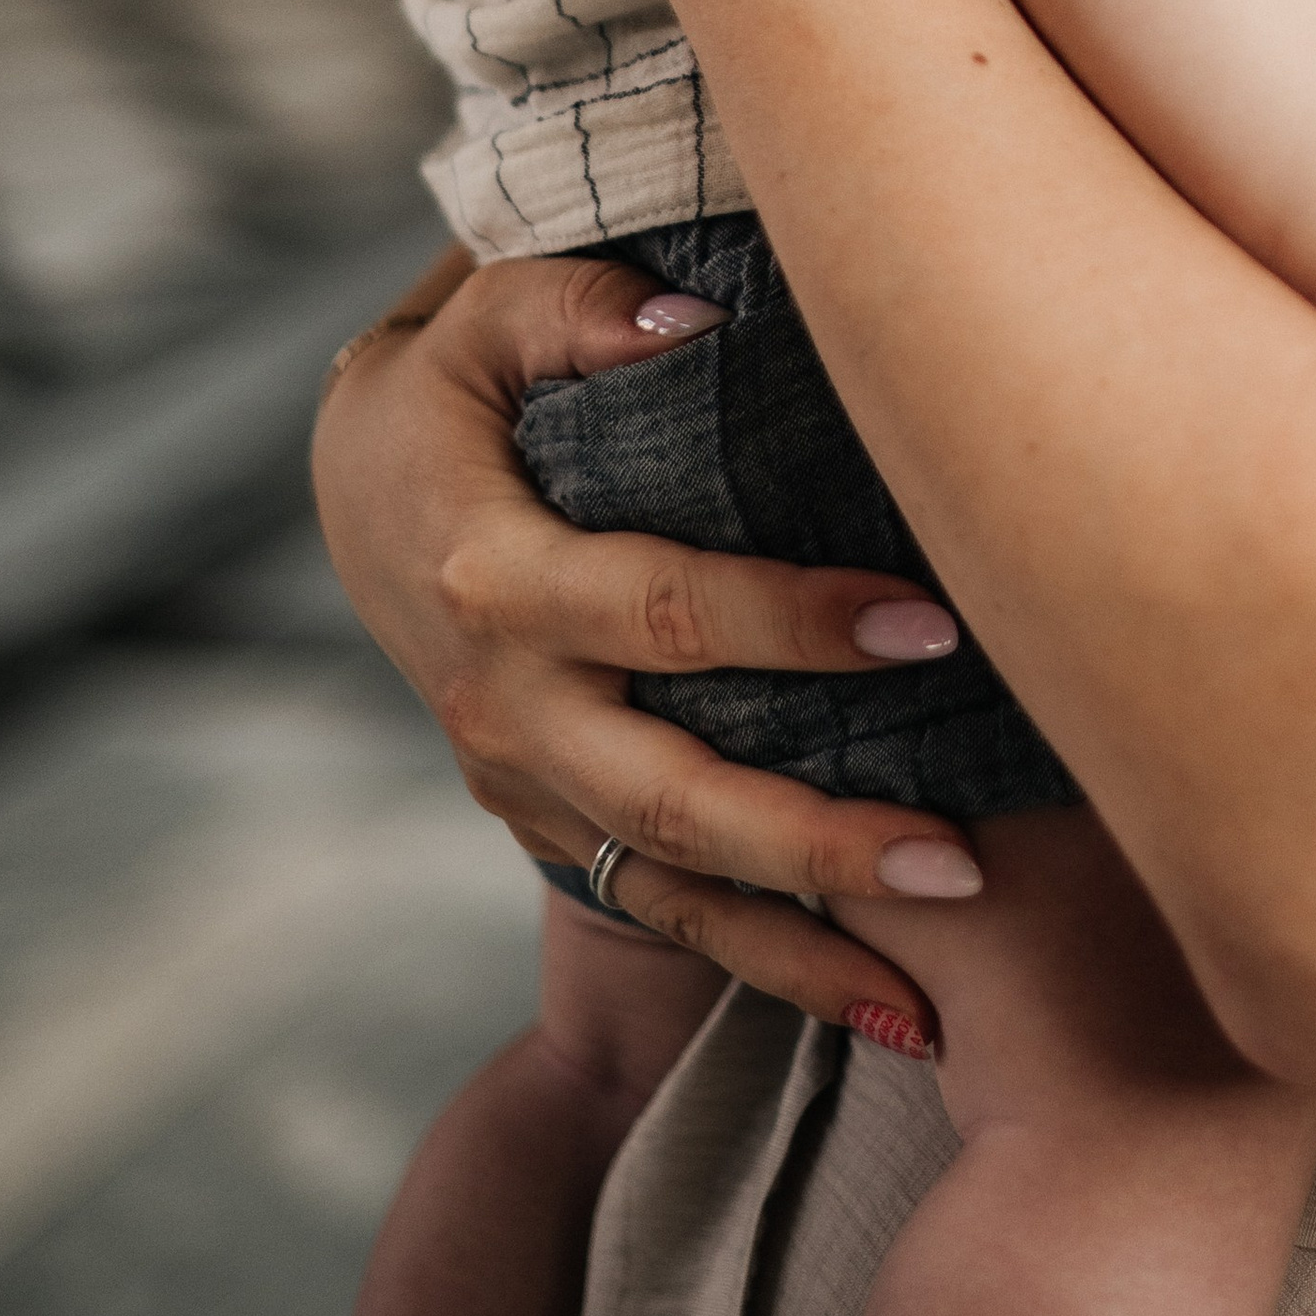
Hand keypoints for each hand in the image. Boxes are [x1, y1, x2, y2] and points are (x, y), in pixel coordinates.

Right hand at [311, 248, 990, 1043]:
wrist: (357, 491)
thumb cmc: (452, 382)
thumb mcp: (483, 315)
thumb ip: (580, 309)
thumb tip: (696, 317)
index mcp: (496, 576)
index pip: (665, 611)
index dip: (798, 621)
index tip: (934, 622)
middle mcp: (505, 703)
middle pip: (670, 796)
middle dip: (815, 838)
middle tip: (958, 854)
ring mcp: (521, 781)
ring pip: (669, 885)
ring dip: (802, 937)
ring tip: (935, 989)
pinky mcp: (545, 822)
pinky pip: (660, 910)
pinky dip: (766, 964)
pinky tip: (885, 1007)